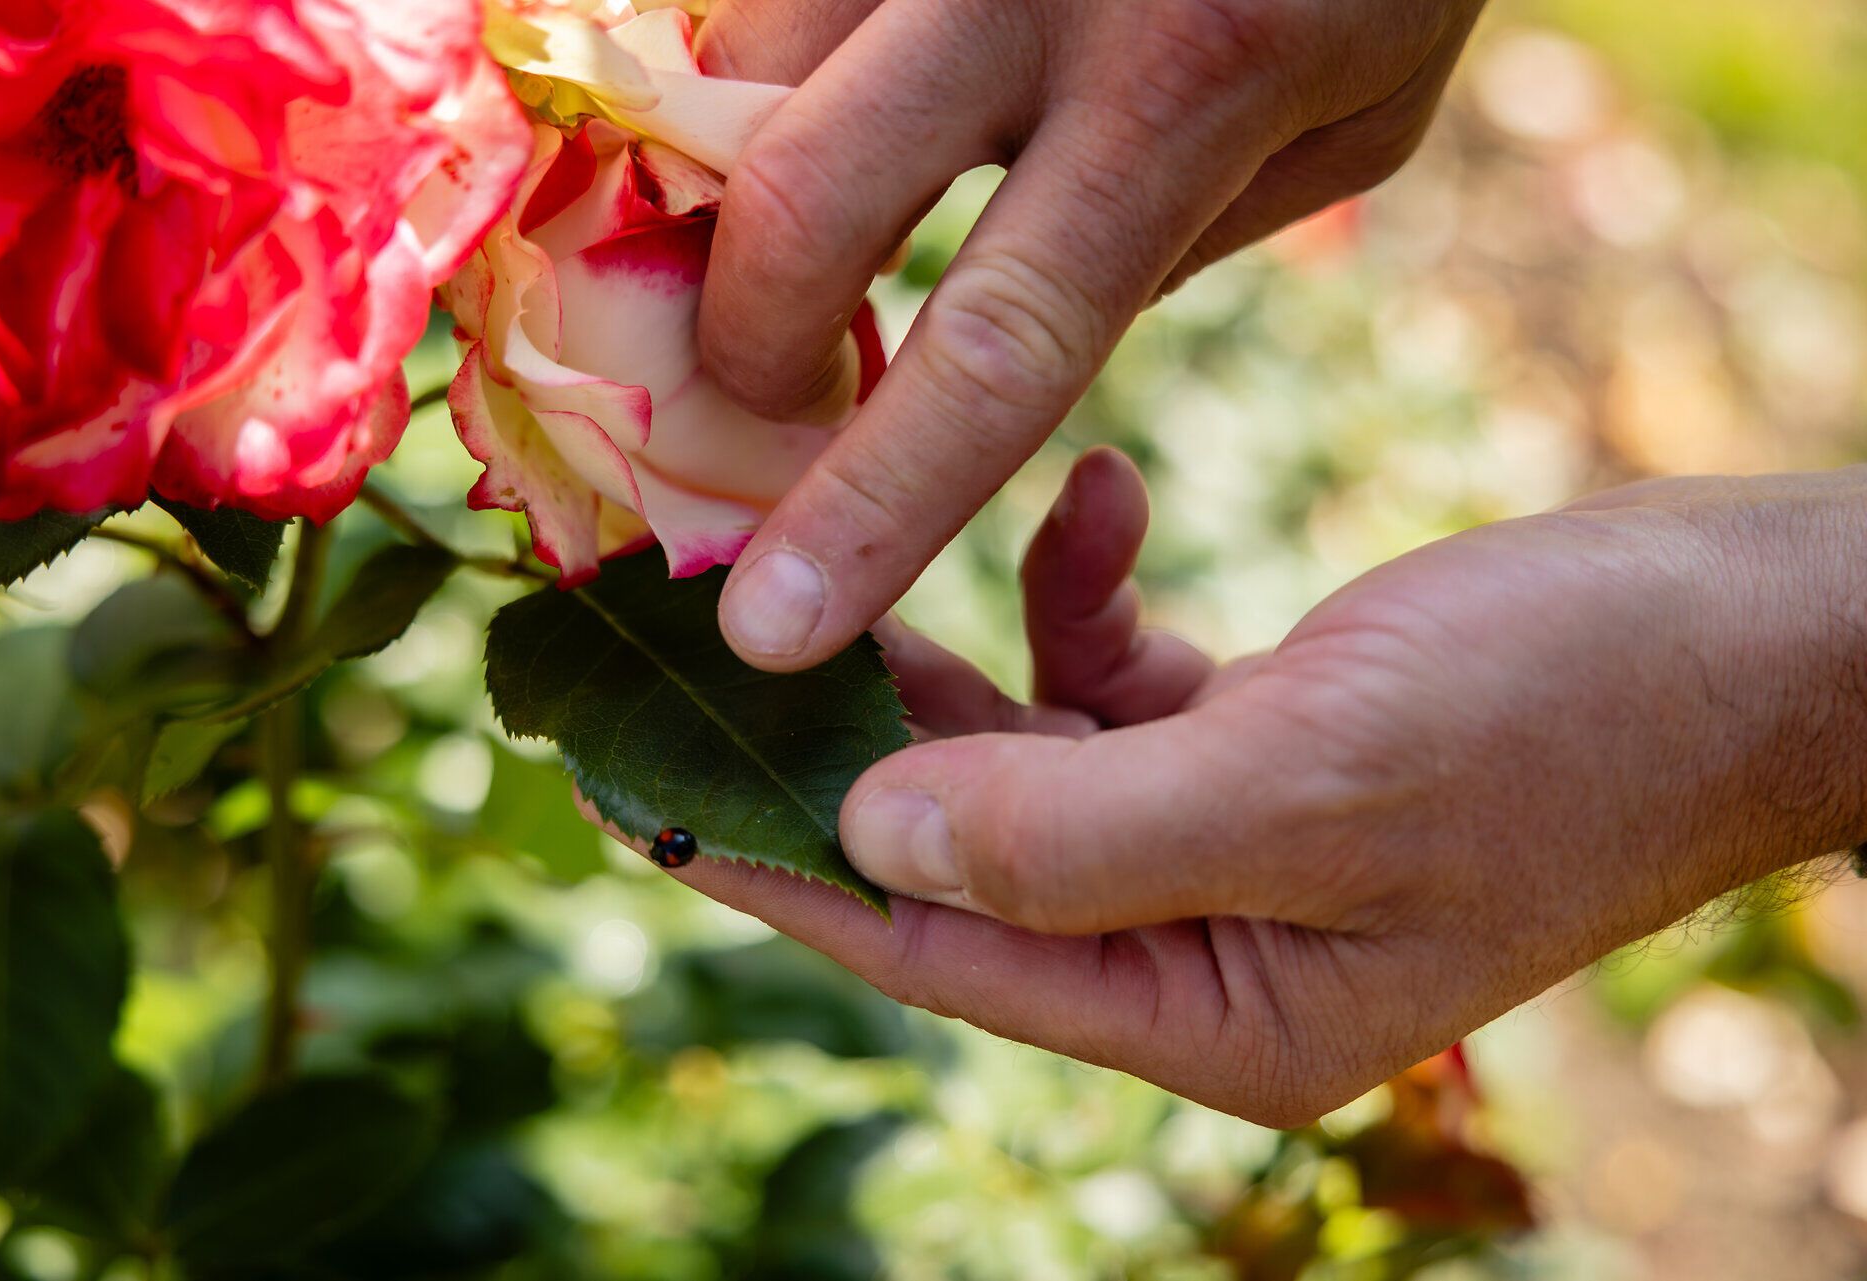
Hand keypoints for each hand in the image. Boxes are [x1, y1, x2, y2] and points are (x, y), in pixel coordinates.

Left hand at [590, 450, 1866, 1122]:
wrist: (1756, 637)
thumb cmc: (1568, 721)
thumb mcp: (1309, 783)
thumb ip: (1077, 833)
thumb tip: (867, 836)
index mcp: (1211, 1016)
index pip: (946, 953)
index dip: (787, 873)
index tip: (643, 803)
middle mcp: (1203, 948)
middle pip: (966, 856)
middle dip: (848, 748)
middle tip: (714, 642)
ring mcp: (1230, 845)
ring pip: (1026, 761)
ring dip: (961, 660)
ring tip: (884, 547)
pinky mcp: (1262, 744)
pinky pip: (1120, 683)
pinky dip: (1094, 597)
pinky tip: (1116, 499)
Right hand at [697, 0, 1486, 669]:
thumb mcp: (1337, 138)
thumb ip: (1161, 247)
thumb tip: (987, 338)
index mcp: (1181, 89)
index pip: (996, 347)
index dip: (868, 504)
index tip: (767, 631)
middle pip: (796, 204)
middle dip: (750, 344)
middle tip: (777, 397)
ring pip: (734, 76)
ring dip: (728, 201)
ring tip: (790, 248)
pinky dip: (743, 87)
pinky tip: (791, 130)